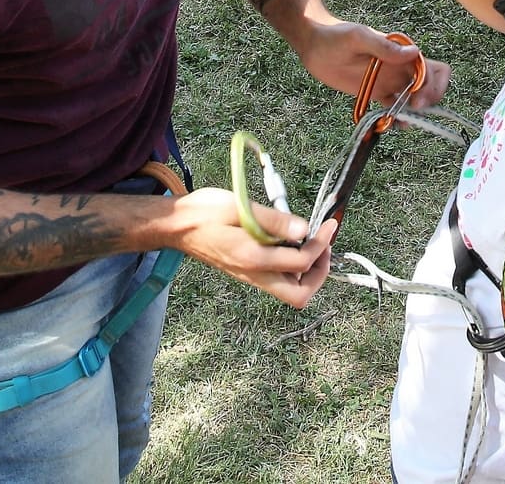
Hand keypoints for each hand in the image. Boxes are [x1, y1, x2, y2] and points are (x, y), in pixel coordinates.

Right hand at [164, 189, 334, 306]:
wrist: (176, 227)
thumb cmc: (203, 213)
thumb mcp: (239, 207)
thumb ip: (273, 220)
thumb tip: (303, 230)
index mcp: (252, 258)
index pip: (301, 262)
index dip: (321, 244)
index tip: (328, 225)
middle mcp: (254, 274)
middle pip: (299, 296)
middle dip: (320, 273)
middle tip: (324, 245)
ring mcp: (251, 277)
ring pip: (290, 291)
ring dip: (308, 271)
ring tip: (312, 242)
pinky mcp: (248, 273)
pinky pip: (279, 281)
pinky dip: (293, 267)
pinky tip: (291, 242)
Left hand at [296, 17, 450, 109]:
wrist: (314, 44)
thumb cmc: (335, 35)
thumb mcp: (358, 37)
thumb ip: (384, 46)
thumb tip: (414, 53)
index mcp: (401, 52)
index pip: (432, 68)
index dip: (432, 84)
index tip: (418, 97)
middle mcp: (400, 67)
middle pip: (429, 85)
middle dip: (429, 99)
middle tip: (413, 110)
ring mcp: (389, 81)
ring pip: (414, 98)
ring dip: (414, 111)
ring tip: (403, 122)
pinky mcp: (376, 92)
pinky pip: (393, 107)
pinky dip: (396, 117)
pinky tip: (391, 124)